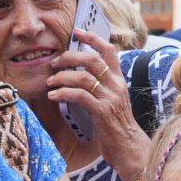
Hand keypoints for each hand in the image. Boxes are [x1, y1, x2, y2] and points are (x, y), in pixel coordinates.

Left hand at [45, 31, 149, 180]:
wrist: (129, 148)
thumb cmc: (116, 127)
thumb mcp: (111, 102)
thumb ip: (100, 88)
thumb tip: (79, 78)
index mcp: (119, 80)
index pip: (109, 51)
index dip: (93, 38)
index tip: (77, 31)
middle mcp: (116, 86)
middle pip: (93, 60)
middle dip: (70, 57)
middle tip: (55, 62)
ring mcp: (110, 98)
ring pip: (84, 77)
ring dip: (63, 77)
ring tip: (50, 82)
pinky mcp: (102, 112)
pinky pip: (80, 96)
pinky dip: (64, 93)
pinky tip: (54, 96)